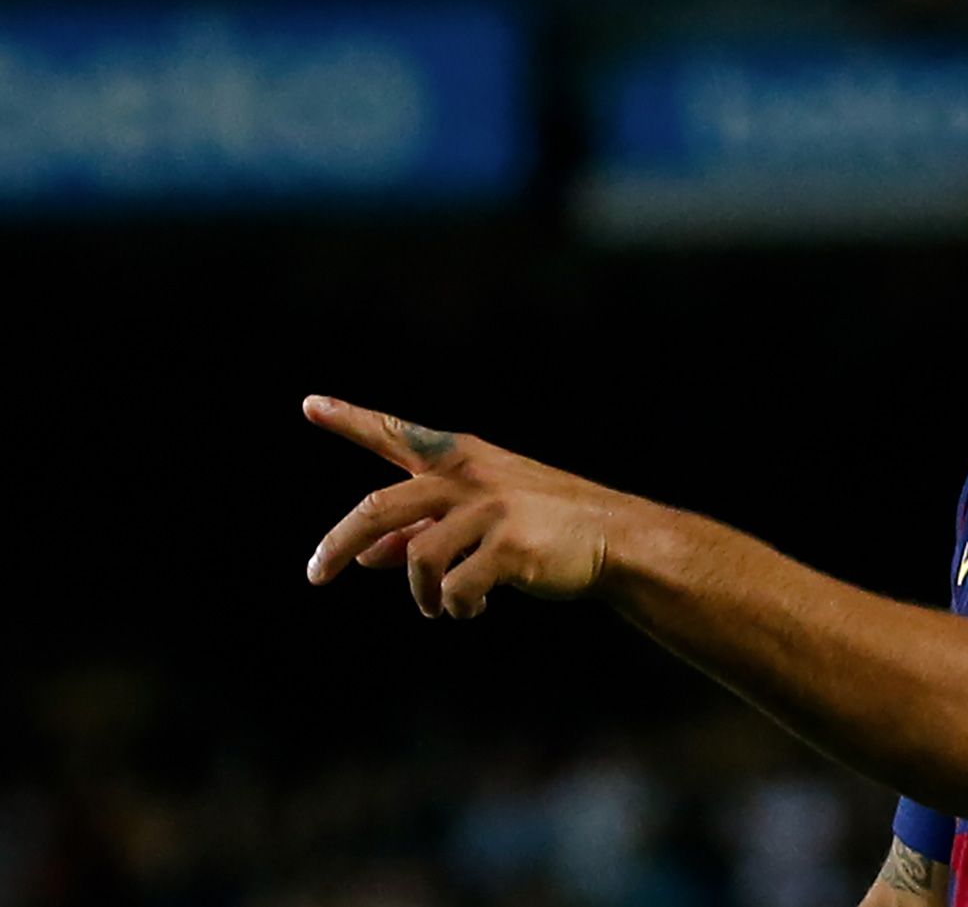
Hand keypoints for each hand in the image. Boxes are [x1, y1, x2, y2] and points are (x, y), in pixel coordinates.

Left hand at [303, 395, 610, 617]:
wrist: (612, 537)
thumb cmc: (543, 523)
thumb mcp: (480, 514)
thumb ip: (421, 528)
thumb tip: (364, 554)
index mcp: (460, 458)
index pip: (395, 435)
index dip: (350, 419)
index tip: (311, 404)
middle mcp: (468, 476)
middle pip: (378, 507)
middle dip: (337, 543)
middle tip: (315, 573)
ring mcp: (489, 510)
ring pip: (417, 559)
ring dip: (420, 594)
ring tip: (437, 606)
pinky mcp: (508, 547)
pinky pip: (455, 588)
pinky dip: (456, 607)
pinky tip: (472, 607)